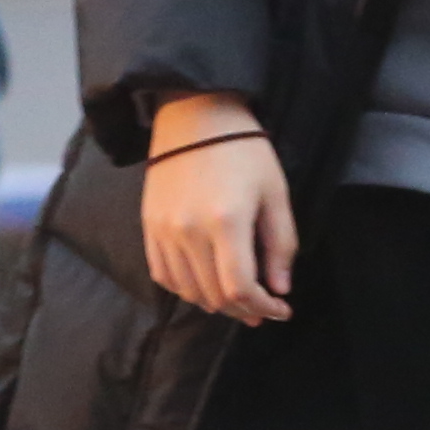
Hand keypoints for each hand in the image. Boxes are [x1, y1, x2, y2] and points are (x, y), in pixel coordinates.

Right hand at [140, 92, 296, 323]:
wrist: (196, 118)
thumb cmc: (245, 152)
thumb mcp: (276, 194)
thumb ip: (281, 245)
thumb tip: (280, 288)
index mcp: (226, 222)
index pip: (239, 288)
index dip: (263, 308)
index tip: (281, 310)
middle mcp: (189, 231)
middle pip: (213, 296)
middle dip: (243, 311)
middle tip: (263, 310)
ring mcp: (164, 231)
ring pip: (187, 291)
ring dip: (215, 304)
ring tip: (238, 301)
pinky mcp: (149, 226)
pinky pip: (163, 275)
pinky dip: (186, 289)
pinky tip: (206, 286)